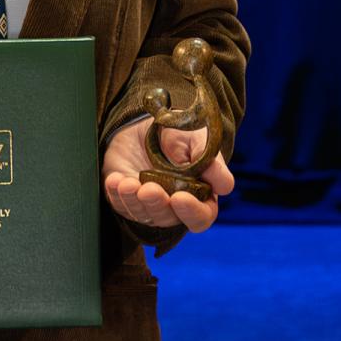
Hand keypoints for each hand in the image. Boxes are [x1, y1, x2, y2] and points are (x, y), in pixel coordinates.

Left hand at [101, 119, 234, 232]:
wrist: (145, 121)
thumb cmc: (178, 133)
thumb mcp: (196, 139)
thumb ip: (210, 161)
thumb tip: (224, 186)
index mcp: (199, 196)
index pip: (201, 217)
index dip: (192, 212)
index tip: (179, 198)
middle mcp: (173, 206)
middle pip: (168, 219)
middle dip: (157, 205)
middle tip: (149, 189)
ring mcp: (148, 204)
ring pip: (143, 215)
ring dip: (134, 201)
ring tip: (127, 183)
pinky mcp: (126, 198)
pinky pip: (120, 205)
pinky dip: (116, 195)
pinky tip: (115, 180)